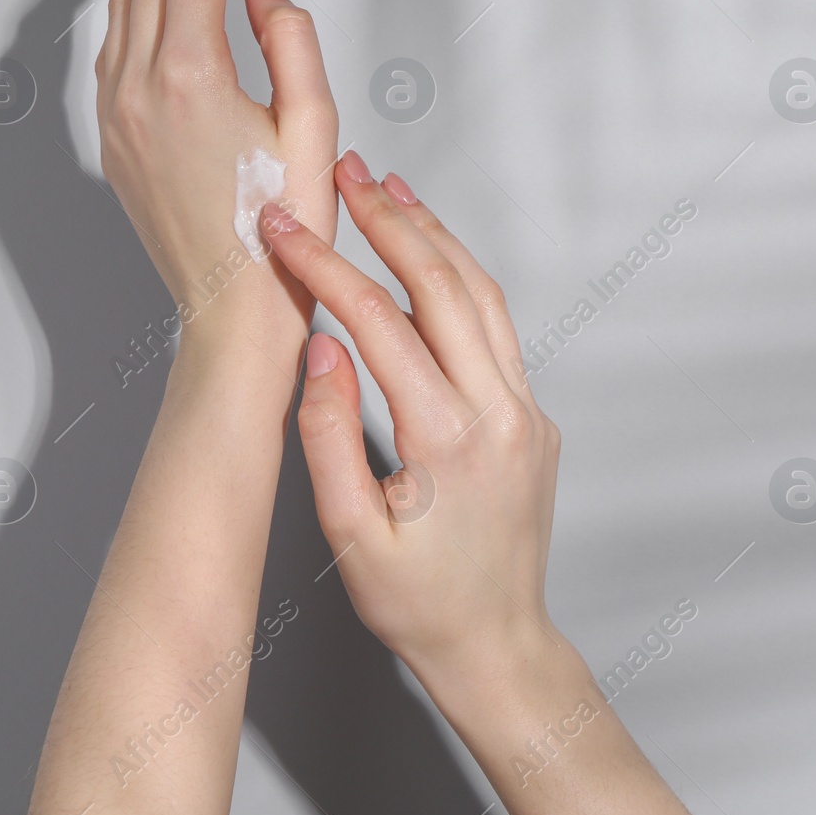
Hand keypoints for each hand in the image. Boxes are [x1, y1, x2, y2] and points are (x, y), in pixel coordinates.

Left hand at [97, 0, 337, 350]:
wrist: (230, 310)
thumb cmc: (281, 232)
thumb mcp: (315, 128)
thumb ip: (291, 41)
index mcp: (189, 77)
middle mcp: (137, 88)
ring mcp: (115, 115)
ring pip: (126, 5)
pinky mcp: (111, 139)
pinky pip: (114, 49)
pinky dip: (141, 9)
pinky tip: (167, 6)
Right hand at [262, 151, 563, 677]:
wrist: (496, 644)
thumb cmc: (417, 602)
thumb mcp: (349, 535)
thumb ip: (329, 437)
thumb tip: (319, 350)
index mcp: (446, 439)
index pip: (378, 322)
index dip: (324, 266)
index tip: (283, 228)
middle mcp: (498, 412)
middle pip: (442, 285)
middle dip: (388, 220)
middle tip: (344, 170)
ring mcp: (525, 411)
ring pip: (482, 294)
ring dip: (433, 235)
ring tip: (387, 190)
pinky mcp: (533, 416)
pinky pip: (499, 326)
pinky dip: (461, 277)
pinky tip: (431, 256)